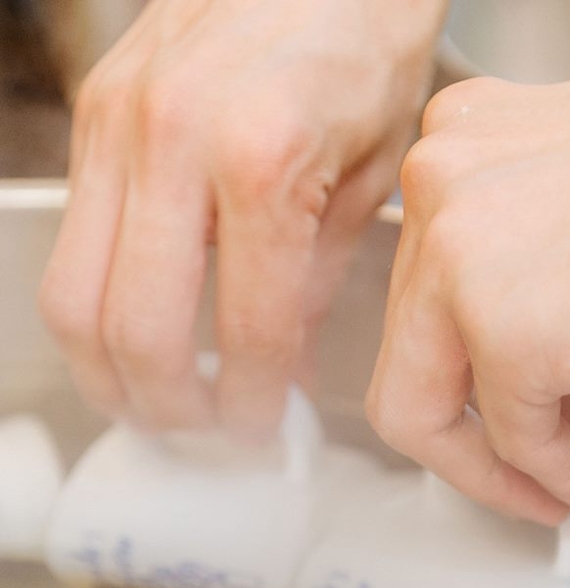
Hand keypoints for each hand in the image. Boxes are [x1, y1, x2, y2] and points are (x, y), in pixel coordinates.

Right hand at [40, 0, 446, 438]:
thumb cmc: (362, 46)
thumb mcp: (369, 176)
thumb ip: (314, 279)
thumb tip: (277, 365)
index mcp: (260, 161)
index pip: (242, 332)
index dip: (247, 404)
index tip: (259, 432)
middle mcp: (172, 142)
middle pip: (130, 329)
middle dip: (166, 406)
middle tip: (200, 435)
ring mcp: (118, 125)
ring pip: (75, 297)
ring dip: (111, 372)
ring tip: (158, 402)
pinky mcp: (96, 116)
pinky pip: (76, 244)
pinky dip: (101, 309)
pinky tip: (142, 330)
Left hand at [367, 7, 569, 524]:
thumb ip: (540, 306)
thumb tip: (541, 400)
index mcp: (458, 151)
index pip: (419, 296)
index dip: (460, 375)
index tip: (493, 420)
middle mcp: (438, 193)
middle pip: (405, 357)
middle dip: (463, 438)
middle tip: (516, 475)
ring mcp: (459, 260)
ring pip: (423, 411)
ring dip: (495, 469)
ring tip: (558, 486)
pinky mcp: (507, 332)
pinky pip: (514, 436)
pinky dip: (549, 471)